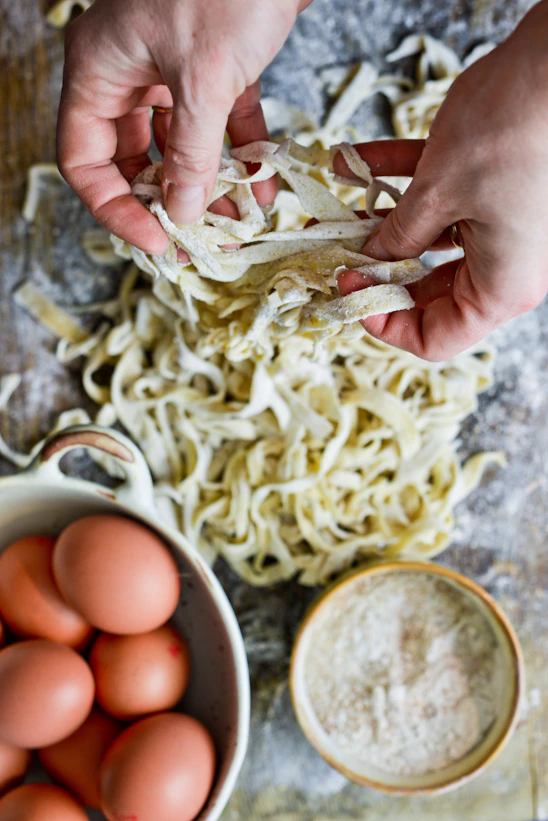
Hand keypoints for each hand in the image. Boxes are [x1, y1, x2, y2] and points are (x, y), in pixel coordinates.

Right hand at [57, 0, 310, 253]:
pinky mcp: (217, 65)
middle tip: (197, 241)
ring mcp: (173, 69)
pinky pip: (221, 124)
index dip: (115, 207)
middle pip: (133, 158)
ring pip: (180, 146)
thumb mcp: (204, 77)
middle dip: (165, 202)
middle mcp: (130, 72)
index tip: (157, 241)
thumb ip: (192, 152)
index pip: (86, 159)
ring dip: (207, 185)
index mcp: (101, 70)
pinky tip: (262, 184)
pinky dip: (240, 154)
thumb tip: (184, 211)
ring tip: (237, 221)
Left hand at [334, 0, 547, 360]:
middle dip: (373, 272)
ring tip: (331, 211)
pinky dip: (396, 184)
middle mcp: (501, 267)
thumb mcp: (437, 194)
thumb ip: (397, 238)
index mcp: (500, 288)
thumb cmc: (512, 131)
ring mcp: (496, 230)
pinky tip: (351, 161)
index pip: (435, 339)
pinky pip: (436, 201)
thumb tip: (365, 263)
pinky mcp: (488, 194)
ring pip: (424, 245)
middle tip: (331, 254)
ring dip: (377, 227)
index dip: (384, 325)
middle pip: (425, 294)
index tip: (349, 289)